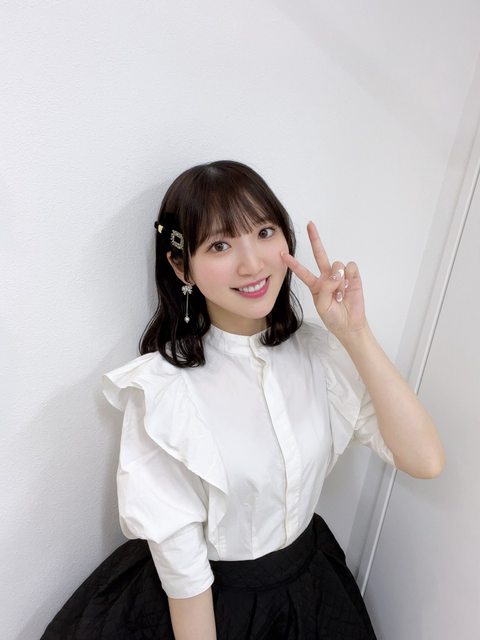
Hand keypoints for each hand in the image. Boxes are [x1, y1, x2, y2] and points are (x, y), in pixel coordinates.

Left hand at [281, 221, 367, 336]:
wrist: (350, 325)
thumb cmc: (333, 317)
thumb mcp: (322, 306)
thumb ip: (325, 289)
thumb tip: (336, 273)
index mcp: (315, 285)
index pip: (302, 271)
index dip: (293, 263)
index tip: (282, 253)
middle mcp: (327, 277)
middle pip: (320, 254)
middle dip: (315, 239)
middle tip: (310, 225)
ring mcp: (340, 276)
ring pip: (336, 265)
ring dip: (338, 279)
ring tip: (340, 293)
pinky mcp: (353, 276)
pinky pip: (350, 267)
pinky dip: (349, 276)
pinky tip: (349, 288)